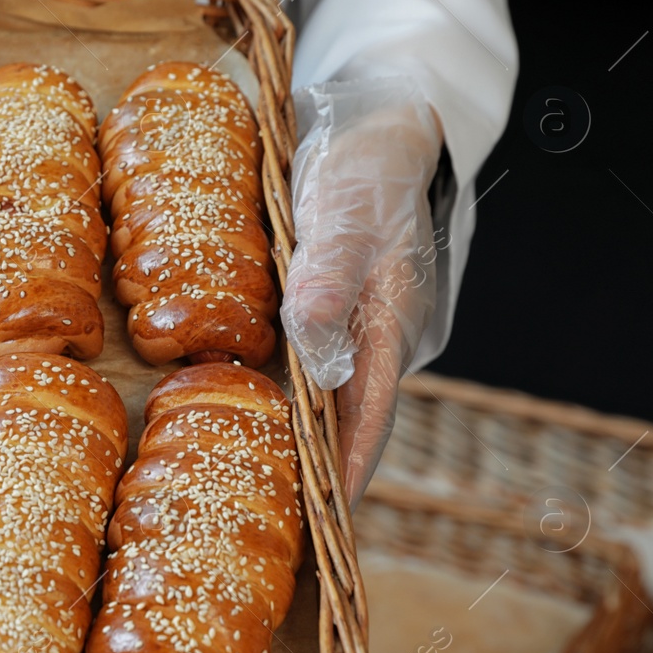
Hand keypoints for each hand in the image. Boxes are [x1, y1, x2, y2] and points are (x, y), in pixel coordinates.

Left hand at [280, 78, 441, 504]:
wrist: (385, 118)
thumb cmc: (366, 162)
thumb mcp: (345, 208)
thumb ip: (330, 272)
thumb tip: (313, 342)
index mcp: (392, 322)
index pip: (368, 415)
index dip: (344, 470)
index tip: (321, 524)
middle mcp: (379, 335)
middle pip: (352, 420)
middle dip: (322, 474)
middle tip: (286, 534)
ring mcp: (360, 326)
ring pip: (331, 399)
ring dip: (304, 442)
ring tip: (269, 496)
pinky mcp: (336, 309)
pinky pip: (314, 369)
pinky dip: (291, 400)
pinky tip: (260, 421)